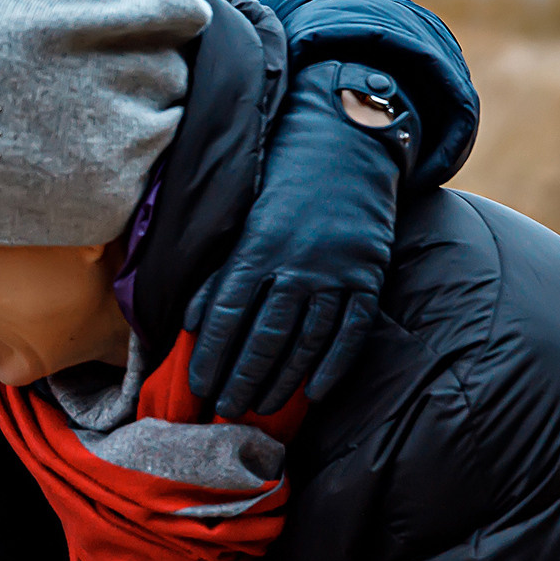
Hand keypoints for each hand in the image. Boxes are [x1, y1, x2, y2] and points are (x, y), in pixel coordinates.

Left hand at [187, 58, 412, 417]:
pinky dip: (334, 363)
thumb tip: (190, 325)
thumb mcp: (242, 224)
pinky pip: (352, 329)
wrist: (345, 149)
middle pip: (265, 335)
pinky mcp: (368, 274)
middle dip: (243, 378)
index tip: (199, 387)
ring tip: (263, 408)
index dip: (212, 355)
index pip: (227, 315)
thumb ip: (219, 274)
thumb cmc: (281, 189)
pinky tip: (315, 392)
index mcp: (255, 248)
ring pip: (306, 339)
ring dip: (283, 380)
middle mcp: (295, 263)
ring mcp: (335, 271)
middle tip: (227, 412)